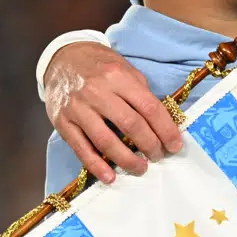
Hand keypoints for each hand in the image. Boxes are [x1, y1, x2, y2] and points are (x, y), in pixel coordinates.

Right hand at [44, 42, 181, 183]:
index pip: (149, 108)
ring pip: (106, 140)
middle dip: (150, 145)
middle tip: (159, 156)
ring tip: (141, 168)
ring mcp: (77, 108)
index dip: (166, 130)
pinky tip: (110, 177)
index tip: (175, 145)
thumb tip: (163, 123)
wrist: (62, 59)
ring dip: (127, 160)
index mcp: (118, 77)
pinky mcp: (62, 122)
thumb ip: (142, 94)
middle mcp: (97, 92)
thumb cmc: (100, 66)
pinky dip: (96, 165)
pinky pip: (81, 148)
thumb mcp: (126, 70)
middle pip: (130, 125)